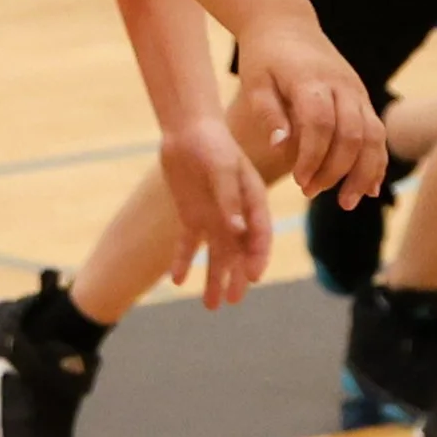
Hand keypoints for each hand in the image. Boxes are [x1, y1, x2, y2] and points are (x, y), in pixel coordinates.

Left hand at [158, 116, 274, 308]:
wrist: (186, 130)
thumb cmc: (212, 144)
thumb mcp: (222, 168)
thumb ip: (229, 199)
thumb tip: (237, 230)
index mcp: (253, 201)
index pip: (260, 234)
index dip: (257, 256)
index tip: (253, 277)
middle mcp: (237, 215)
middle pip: (238, 252)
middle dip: (236, 278)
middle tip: (232, 301)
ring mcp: (214, 217)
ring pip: (215, 255)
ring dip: (213, 278)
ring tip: (210, 306)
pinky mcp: (192, 217)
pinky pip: (188, 244)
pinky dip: (183, 261)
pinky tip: (177, 280)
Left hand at [236, 15, 386, 206]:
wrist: (286, 24)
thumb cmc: (263, 57)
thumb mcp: (254, 82)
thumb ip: (267, 113)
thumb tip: (281, 146)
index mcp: (311, 81)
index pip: (320, 124)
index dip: (313, 156)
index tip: (298, 181)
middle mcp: (342, 86)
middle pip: (352, 134)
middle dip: (336, 170)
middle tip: (311, 193)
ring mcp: (357, 91)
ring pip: (373, 136)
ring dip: (363, 173)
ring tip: (347, 202)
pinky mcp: (362, 97)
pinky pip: (378, 132)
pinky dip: (377, 161)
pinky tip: (371, 188)